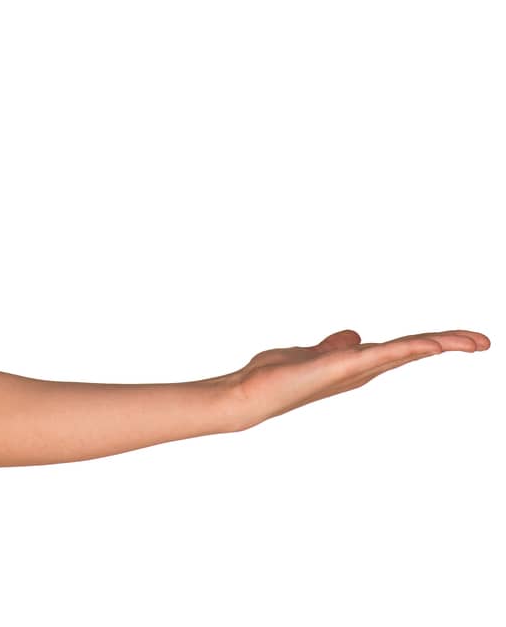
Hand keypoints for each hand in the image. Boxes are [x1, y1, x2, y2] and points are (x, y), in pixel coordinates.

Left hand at [223, 327, 488, 430]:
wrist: (247, 394)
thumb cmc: (275, 377)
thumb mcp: (310, 354)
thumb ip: (334, 346)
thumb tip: (355, 336)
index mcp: (358, 364)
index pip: (403, 349)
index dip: (434, 342)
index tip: (468, 339)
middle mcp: (361, 370)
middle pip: (413, 351)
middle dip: (449, 344)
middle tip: (485, 341)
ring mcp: (352, 370)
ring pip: (404, 352)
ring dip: (438, 344)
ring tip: (472, 340)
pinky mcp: (338, 367)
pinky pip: (379, 354)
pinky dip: (406, 348)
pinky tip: (429, 344)